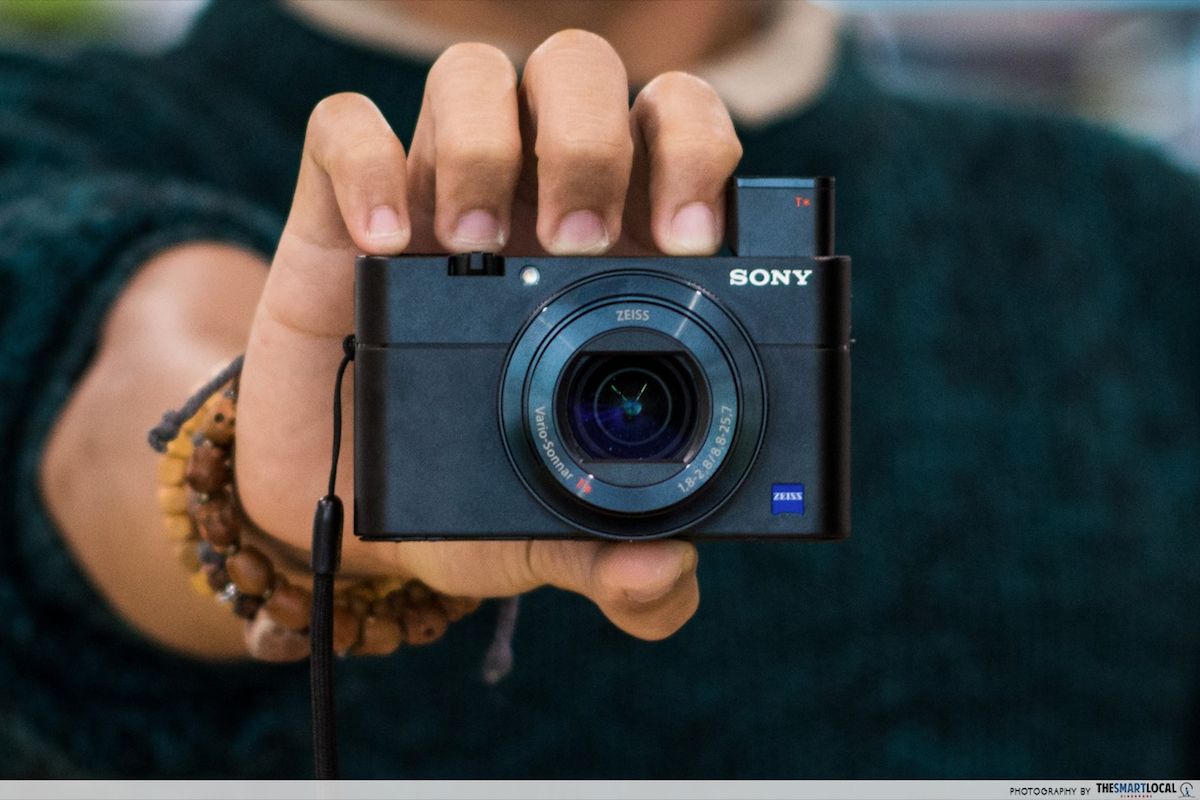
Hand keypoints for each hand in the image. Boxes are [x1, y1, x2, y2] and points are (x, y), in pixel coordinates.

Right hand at [236, 31, 742, 640]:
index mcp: (611, 258)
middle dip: (596, 137)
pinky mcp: (339, 208)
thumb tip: (667, 578)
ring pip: (475, 75)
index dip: (699, 151)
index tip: (692, 242)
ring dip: (487, 140)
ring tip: (477, 245)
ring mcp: (435, 194)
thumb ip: (619, 570)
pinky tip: (384, 241)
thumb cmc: (460, 496)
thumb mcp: (543, 539)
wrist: (336, 499)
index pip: (678, 135)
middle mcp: (532, 201)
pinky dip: (367, 161)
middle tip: (584, 241)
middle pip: (582, 76)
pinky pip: (343, 126)